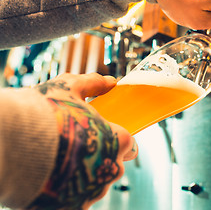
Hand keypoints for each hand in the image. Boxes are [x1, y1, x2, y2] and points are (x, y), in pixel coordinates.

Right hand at [28, 73, 137, 209]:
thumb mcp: (69, 88)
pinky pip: (77, 201)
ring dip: (85, 176)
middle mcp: (111, 169)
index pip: (130, 145)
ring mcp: (92, 192)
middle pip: (115, 167)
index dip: (117, 141)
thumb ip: (93, 83)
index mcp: (118, 141)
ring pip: (96, 186)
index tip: (104, 138)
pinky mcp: (72, 208)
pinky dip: (68, 193)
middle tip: (79, 148)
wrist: (10, 143)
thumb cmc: (42, 113)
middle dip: (102, 158)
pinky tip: (53, 179)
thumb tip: (110, 81)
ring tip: (62, 162)